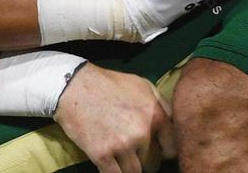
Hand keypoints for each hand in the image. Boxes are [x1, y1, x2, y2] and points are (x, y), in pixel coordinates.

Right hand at [55, 64, 174, 172]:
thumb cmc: (108, 84)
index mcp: (155, 114)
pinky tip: (110, 164)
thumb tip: (175, 126)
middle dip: (145, 159)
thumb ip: (162, 106)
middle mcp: (141, 131)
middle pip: (153, 163)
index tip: (156, 150)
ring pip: (135, 172)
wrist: (72, 86)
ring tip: (121, 156)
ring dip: (129, 167)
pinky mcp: (102, 154)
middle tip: (134, 151)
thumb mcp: (142, 85)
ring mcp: (121, 144)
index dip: (164, 151)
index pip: (172, 149)